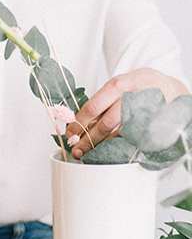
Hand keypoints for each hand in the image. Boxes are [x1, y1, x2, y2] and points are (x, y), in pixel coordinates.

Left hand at [67, 68, 188, 158]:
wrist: (168, 86)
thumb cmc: (138, 86)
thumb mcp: (119, 85)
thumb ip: (102, 101)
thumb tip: (80, 122)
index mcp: (117, 85)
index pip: (93, 107)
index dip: (79, 123)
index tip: (69, 134)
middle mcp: (130, 98)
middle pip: (105, 124)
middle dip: (87, 140)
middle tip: (76, 149)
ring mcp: (143, 113)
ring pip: (119, 134)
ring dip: (102, 146)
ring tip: (89, 153)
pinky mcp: (152, 125)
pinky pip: (132, 139)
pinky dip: (119, 146)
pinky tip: (110, 151)